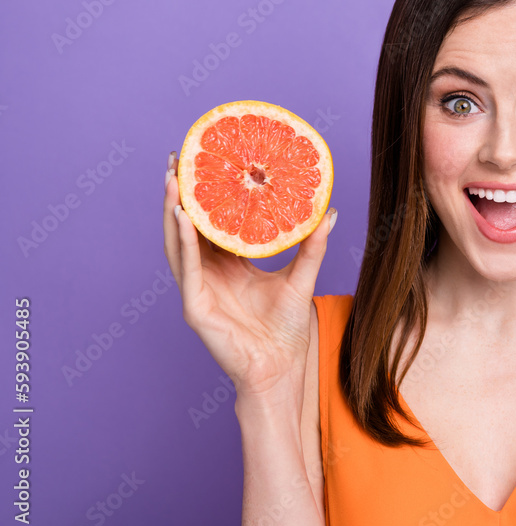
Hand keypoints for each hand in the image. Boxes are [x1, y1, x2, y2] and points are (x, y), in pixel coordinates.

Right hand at [163, 151, 335, 398]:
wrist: (281, 369)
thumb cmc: (287, 330)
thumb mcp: (301, 278)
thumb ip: (313, 245)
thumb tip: (330, 212)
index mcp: (229, 266)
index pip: (212, 223)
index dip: (208, 195)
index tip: (208, 160)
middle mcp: (209, 274)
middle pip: (189, 227)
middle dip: (182, 194)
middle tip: (179, 157)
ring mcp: (198, 290)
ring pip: (178, 243)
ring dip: (174, 210)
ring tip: (174, 179)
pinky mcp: (195, 307)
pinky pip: (187, 268)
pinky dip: (183, 241)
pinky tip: (183, 217)